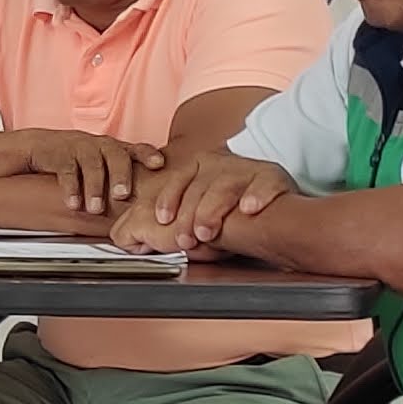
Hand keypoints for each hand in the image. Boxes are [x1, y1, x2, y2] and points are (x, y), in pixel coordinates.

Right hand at [0, 128, 160, 213]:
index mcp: (105, 149)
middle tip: (123, 194)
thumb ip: (109, 181)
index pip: (132, 148)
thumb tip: (135, 207)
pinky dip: (70, 186)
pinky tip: (71, 202)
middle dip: (122, 173)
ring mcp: (72, 146)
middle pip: (115, 153)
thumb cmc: (57, 165)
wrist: (20, 150)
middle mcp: (92, 144)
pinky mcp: (50, 151)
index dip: (146, 154)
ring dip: (95, 185)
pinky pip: (64, 168)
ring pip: (91, 161)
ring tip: (94, 207)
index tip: (160, 165)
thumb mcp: (88, 170)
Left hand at [115, 152, 294, 255]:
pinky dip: (257, 196)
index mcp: (199, 166)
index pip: (179, 179)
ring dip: (214, 210)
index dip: (169, 199)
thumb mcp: (194, 207)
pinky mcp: (273, 177)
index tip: (161, 219)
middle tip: (186, 238)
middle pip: (201, 187)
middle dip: (191, 214)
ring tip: (206, 232)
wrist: (267, 205)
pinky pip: (265, 184)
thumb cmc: (224, 211)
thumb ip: (166, 217)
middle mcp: (222, 164)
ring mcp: (248, 170)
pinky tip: (248, 208)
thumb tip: (130, 239)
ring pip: (227, 187)